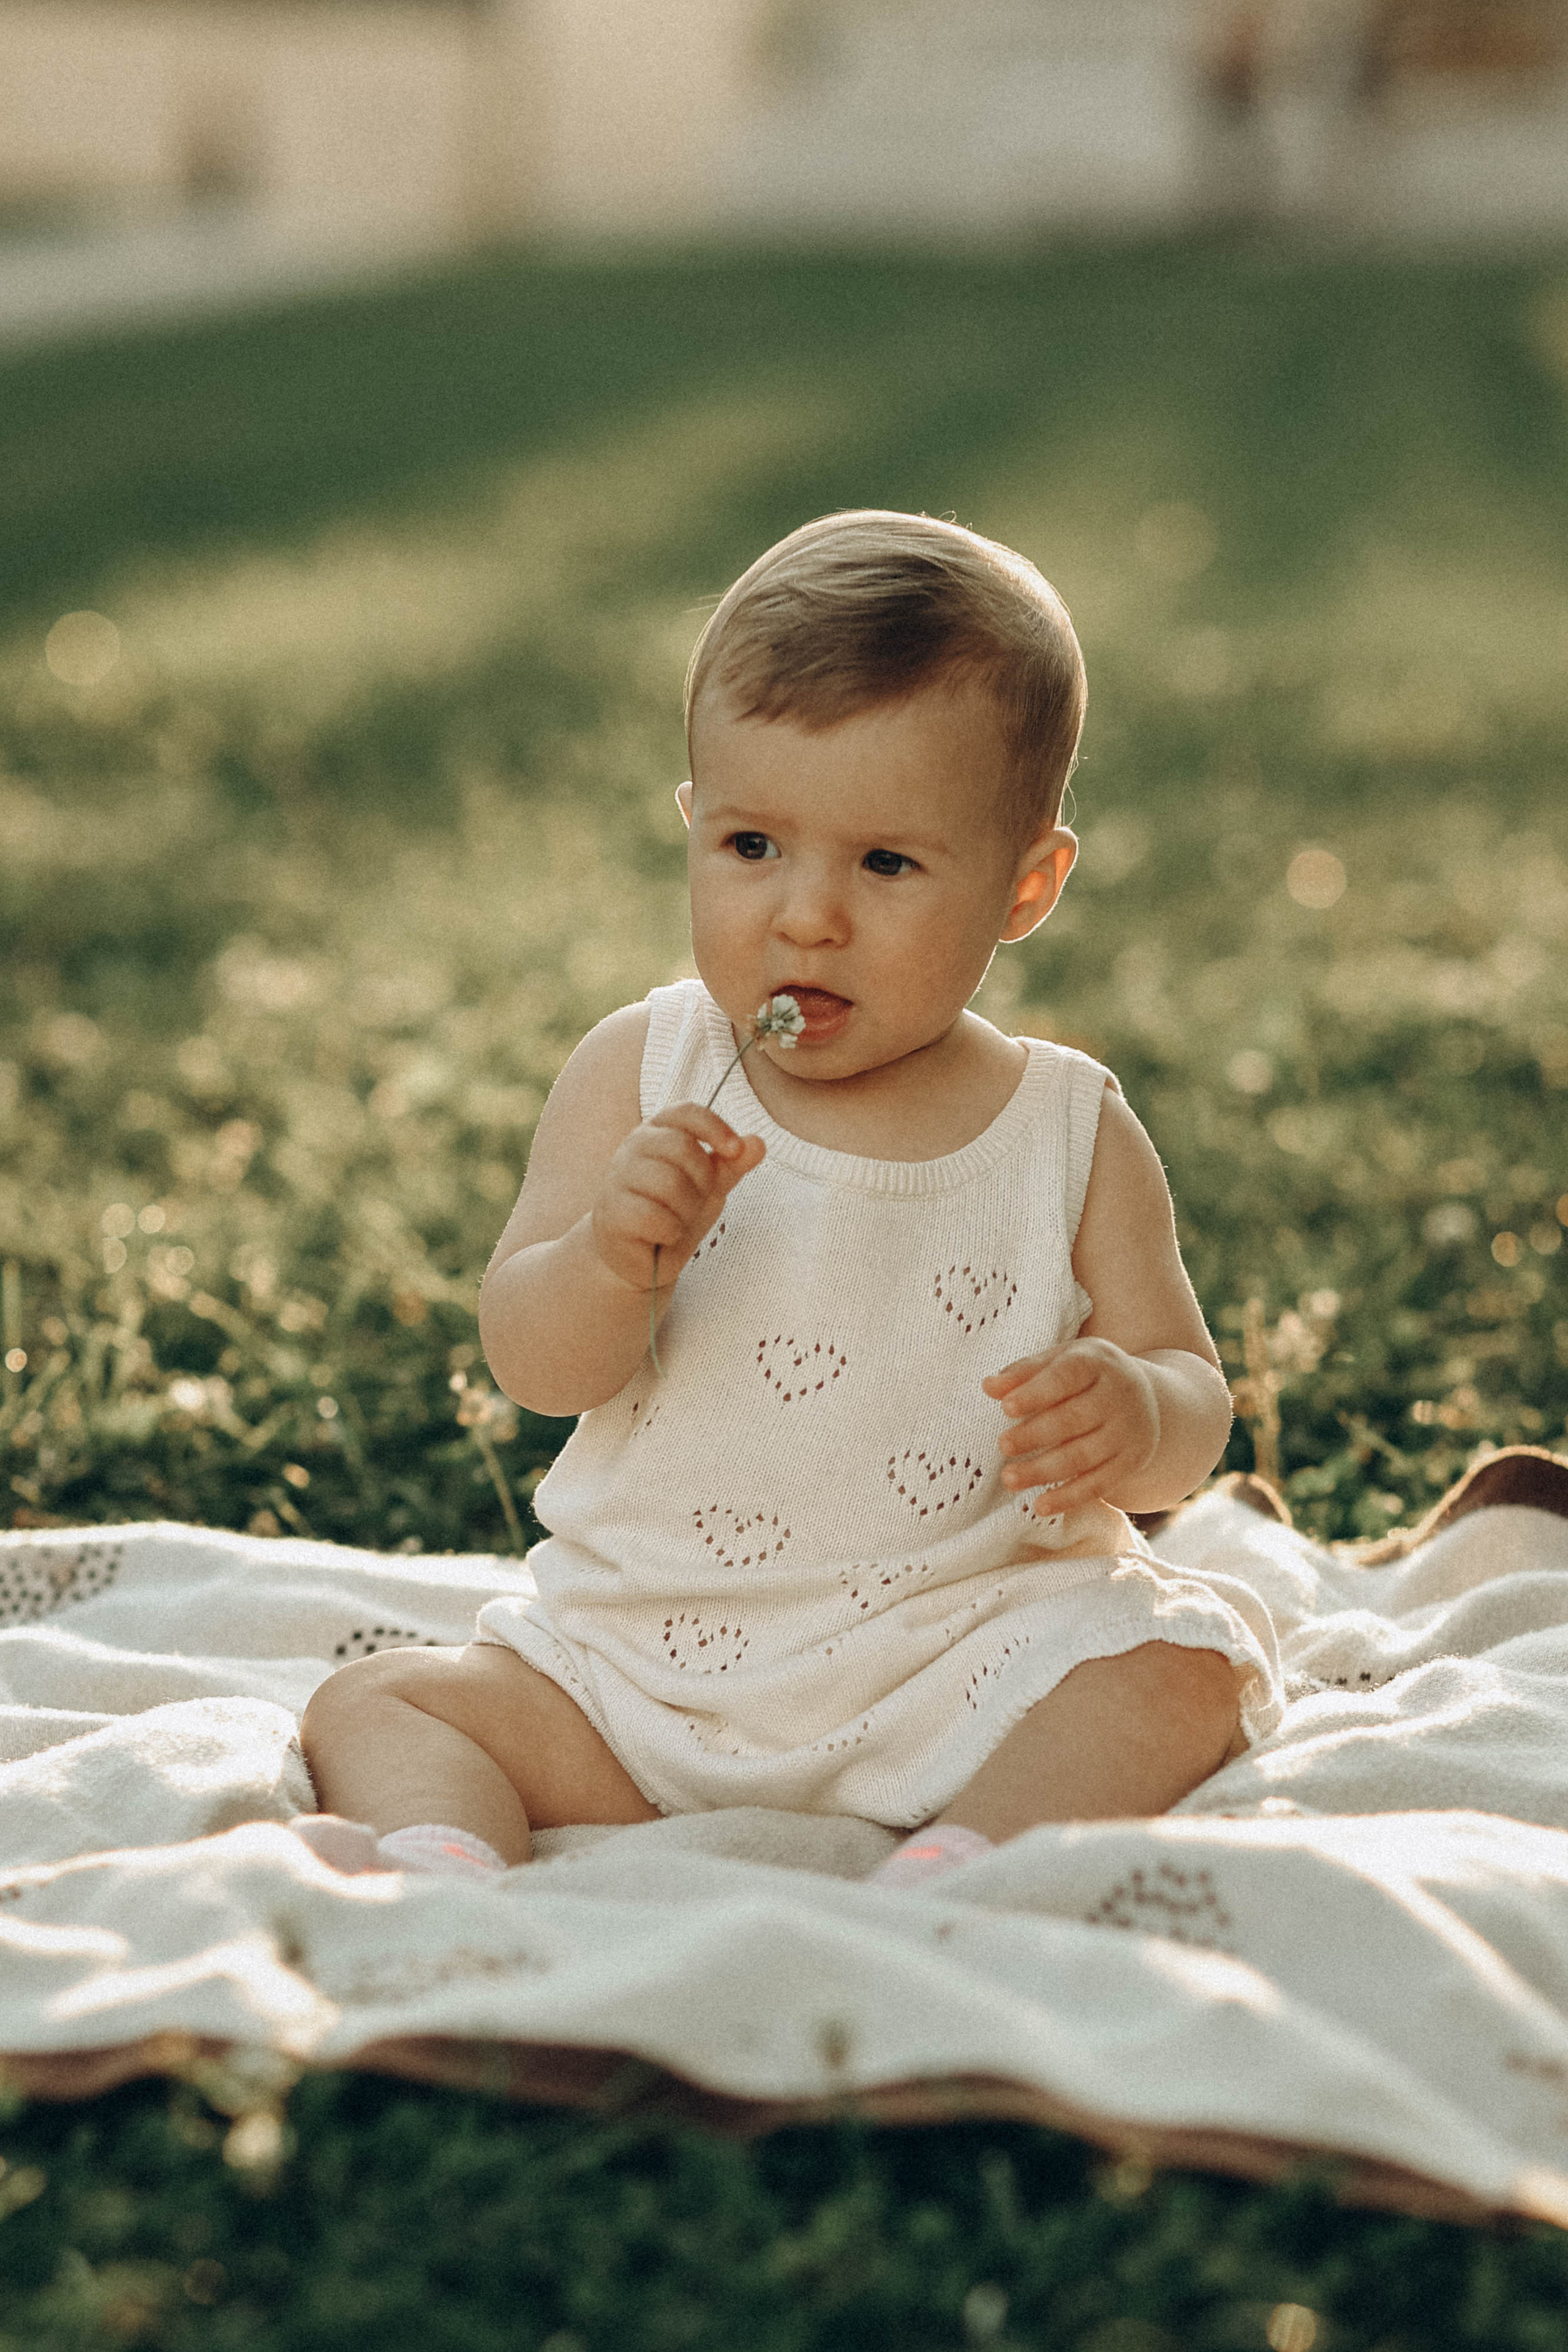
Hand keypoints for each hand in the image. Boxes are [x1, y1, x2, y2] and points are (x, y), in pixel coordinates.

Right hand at [590, 1103, 763, 1294]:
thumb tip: (758, 1143)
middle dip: (702, 1179)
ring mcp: (618, 1177)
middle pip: (682, 1147)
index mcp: (658, 1131)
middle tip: (696, 1199)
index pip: (686, 1112)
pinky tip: (664, 1235)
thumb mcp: (709, 1185)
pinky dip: (670, 1231)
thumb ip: (732, 1164)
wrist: (641, 1255)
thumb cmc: (673, 1211)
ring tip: (678, 1219)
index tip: (735, 1150)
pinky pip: (653, 1216)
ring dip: (686, 1210)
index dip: (714, 1126)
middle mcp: (633, 1146)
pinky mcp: (611, 1211)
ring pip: (669, 1182)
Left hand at [983, 1340, 1159, 1515]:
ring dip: (1043, 1470)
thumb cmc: (1087, 1377)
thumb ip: (1024, 1372)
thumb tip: (989, 1386)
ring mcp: (1128, 1431)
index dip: (1036, 1393)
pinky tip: (1040, 1506)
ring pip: (1083, 1456)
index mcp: (1097, 1362)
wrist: (1145, 1398)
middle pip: (1074, 1419)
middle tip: (1003, 1446)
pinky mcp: (1132, 1461)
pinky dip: (1069, 1497)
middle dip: (1035, 1435)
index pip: (1066, 1376)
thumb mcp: (1061, 1361)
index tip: (1006, 1407)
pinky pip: (1099, 1484)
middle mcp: (1119, 1395)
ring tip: (1009, 1479)